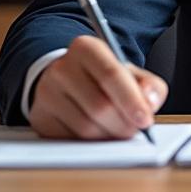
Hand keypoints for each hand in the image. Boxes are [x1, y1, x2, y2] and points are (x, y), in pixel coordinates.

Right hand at [28, 35, 168, 139]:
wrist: (66, 80)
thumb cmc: (102, 77)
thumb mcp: (129, 72)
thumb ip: (149, 85)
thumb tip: (150, 102)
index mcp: (86, 48)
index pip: (111, 74)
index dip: (131, 100)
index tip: (145, 120)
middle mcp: (62, 68)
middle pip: (100, 106)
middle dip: (124, 124)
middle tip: (135, 129)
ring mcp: (47, 93)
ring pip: (86, 128)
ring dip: (109, 136)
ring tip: (118, 129)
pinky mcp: (40, 117)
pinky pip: (71, 140)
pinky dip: (91, 143)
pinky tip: (98, 132)